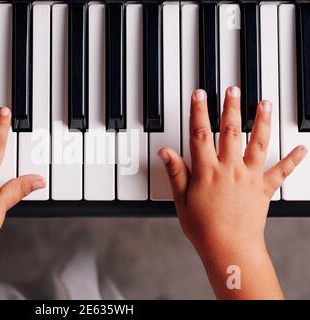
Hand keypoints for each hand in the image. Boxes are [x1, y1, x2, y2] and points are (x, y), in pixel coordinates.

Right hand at [159, 86, 306, 298]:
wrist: (229, 248)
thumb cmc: (204, 228)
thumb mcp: (181, 200)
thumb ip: (176, 173)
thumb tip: (166, 152)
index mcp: (207, 171)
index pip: (200, 135)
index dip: (199, 112)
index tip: (200, 95)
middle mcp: (230, 169)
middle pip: (231, 132)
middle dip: (231, 108)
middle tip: (233, 89)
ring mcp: (249, 177)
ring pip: (257, 143)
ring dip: (262, 121)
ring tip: (264, 103)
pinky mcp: (264, 189)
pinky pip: (281, 172)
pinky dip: (292, 159)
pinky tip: (302, 148)